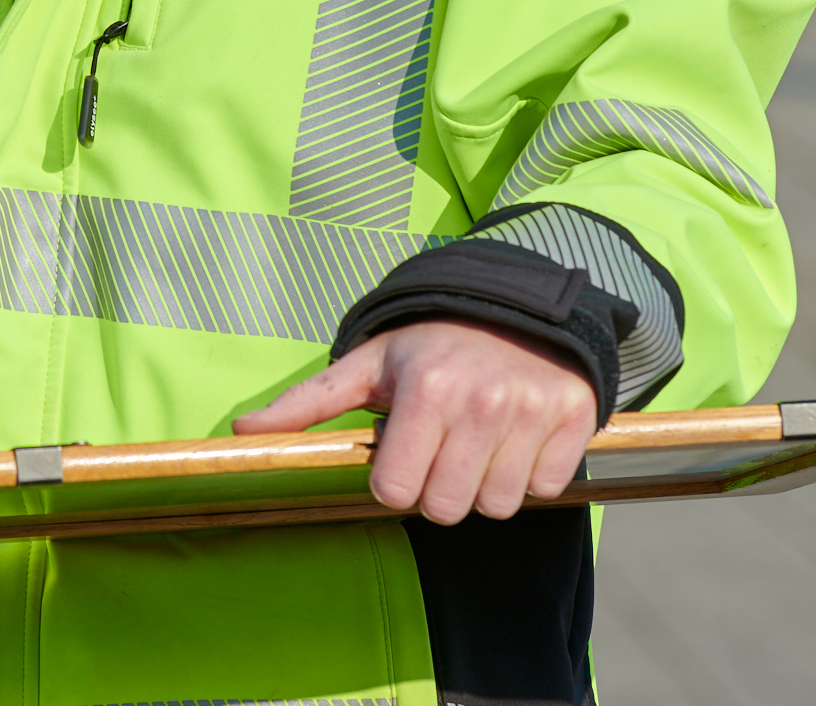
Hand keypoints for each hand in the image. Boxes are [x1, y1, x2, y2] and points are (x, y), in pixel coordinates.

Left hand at [231, 320, 597, 523]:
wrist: (518, 308)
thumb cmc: (431, 344)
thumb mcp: (368, 365)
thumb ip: (306, 403)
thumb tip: (241, 432)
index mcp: (425, 388)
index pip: (396, 490)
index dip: (391, 481)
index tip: (398, 454)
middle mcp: (481, 402)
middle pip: (447, 507)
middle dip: (436, 488)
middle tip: (438, 451)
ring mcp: (532, 413)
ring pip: (499, 505)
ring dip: (483, 486)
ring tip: (474, 444)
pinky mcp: (574, 420)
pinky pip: (545, 488)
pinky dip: (528, 474)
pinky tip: (512, 440)